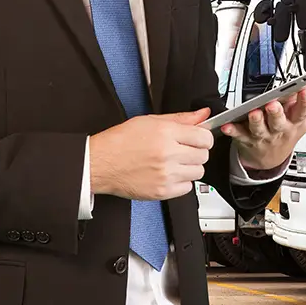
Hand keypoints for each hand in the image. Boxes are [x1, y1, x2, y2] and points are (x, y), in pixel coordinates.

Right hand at [88, 108, 212, 199]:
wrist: (101, 163)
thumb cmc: (121, 141)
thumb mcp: (150, 121)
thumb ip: (181, 118)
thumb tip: (203, 114)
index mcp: (166, 133)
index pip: (204, 137)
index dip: (204, 137)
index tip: (199, 139)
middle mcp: (167, 154)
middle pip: (203, 155)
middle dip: (197, 151)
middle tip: (183, 150)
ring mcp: (166, 174)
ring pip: (199, 172)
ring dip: (190, 167)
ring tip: (175, 162)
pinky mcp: (162, 191)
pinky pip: (187, 188)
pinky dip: (182, 182)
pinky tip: (169, 174)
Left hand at [221, 78, 305, 170]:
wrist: (271, 157)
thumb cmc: (292, 129)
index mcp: (297, 121)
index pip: (304, 111)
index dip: (305, 102)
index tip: (305, 91)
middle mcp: (280, 128)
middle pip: (280, 121)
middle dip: (278, 113)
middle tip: (274, 104)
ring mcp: (263, 134)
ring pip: (259, 128)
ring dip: (257, 121)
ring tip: (254, 112)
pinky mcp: (247, 138)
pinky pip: (239, 135)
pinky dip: (233, 131)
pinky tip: (227, 125)